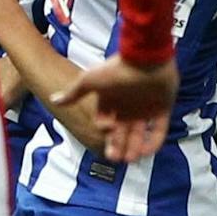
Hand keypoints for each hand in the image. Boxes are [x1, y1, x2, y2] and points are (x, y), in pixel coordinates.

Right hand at [53, 56, 177, 162]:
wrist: (146, 57)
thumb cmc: (117, 69)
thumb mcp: (90, 80)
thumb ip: (74, 93)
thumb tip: (54, 100)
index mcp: (111, 101)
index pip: (106, 123)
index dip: (106, 132)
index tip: (107, 133)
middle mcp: (128, 107)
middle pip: (122, 133)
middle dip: (118, 146)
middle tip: (116, 158)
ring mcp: (145, 109)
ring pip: (139, 134)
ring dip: (134, 147)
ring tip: (130, 158)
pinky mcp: (162, 109)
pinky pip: (158, 130)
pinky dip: (153, 142)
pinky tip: (146, 152)